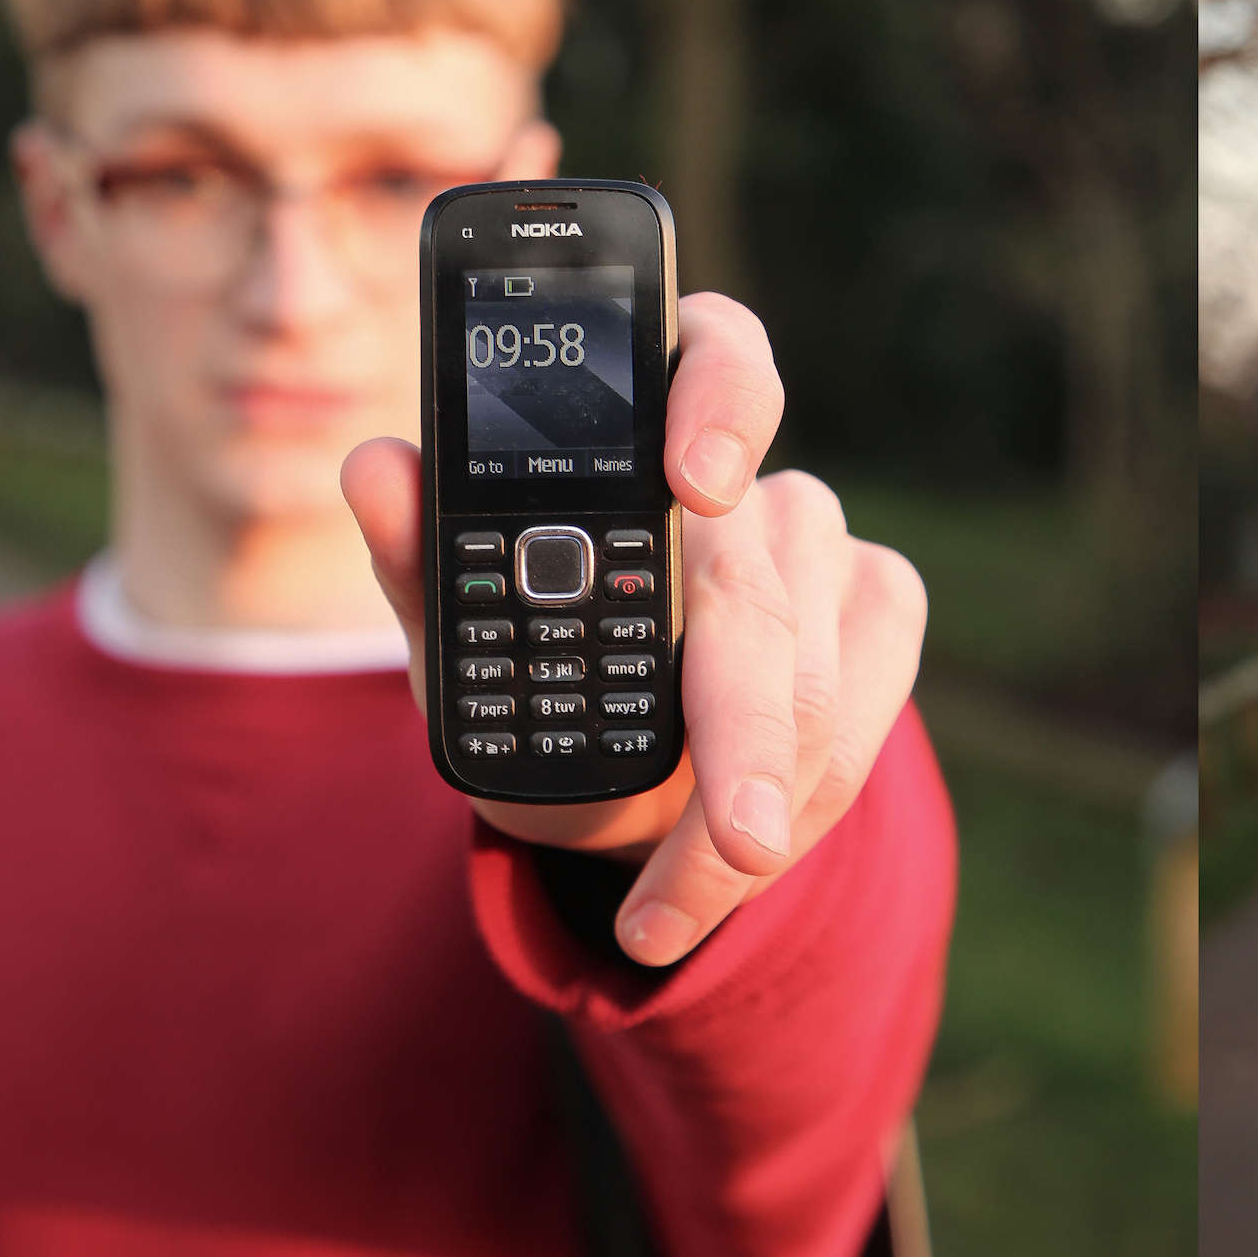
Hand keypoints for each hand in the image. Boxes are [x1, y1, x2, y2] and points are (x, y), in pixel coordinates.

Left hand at [342, 292, 928, 963]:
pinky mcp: (882, 608)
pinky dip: (799, 813)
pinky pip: (864, 720)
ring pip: (818, 681)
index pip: (709, 350)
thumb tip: (375, 467)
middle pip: (762, 583)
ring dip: (756, 812)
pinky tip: (736, 867)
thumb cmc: (539, 685)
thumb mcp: (463, 649)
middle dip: (747, 732)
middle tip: (737, 841)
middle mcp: (747, 480)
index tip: (696, 484)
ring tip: (671, 906)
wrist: (619, 777)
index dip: (718, 401)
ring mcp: (826, 544)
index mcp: (644, 435)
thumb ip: (423, 563)